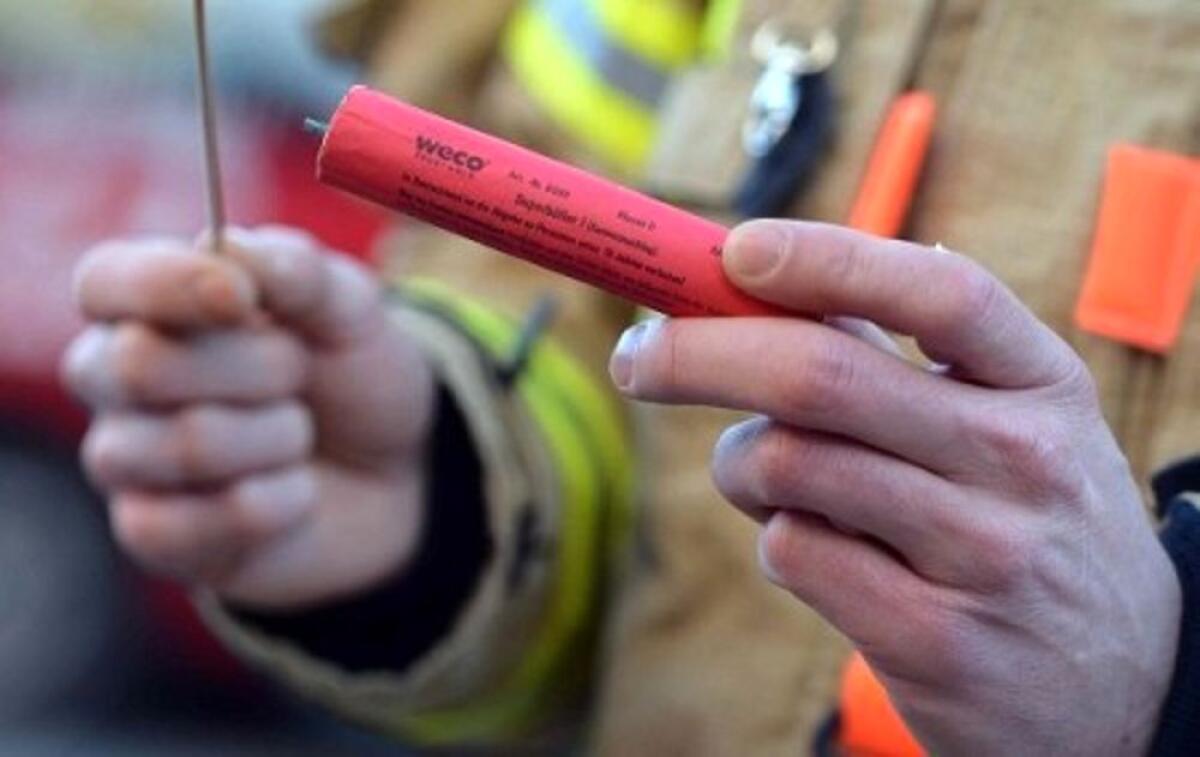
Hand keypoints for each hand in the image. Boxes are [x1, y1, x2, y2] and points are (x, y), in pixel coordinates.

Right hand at [63, 227, 436, 610]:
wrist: (391, 470)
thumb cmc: (351, 374)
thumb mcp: (350, 308)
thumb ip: (296, 270)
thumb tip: (227, 249)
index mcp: (149, 302)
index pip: (105, 282)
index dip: (168, 286)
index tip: (244, 298)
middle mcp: (115, 376)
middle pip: (140, 366)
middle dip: (258, 368)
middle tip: (299, 372)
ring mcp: (127, 458)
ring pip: (186, 445)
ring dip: (279, 437)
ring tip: (298, 432)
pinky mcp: (152, 534)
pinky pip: (192, 525)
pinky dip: (276, 503)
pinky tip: (293, 491)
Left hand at [609, 220, 1181, 754]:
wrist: (1126, 684)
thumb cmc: (1025, 520)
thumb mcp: (1007, 425)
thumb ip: (894, 364)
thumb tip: (747, 286)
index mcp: (1041, 382)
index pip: (940, 294)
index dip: (827, 259)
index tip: (735, 248)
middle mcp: (1021, 460)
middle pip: (822, 378)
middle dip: (700, 353)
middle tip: (639, 356)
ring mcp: (982, 555)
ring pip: (787, 466)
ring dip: (739, 463)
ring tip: (764, 477)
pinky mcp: (934, 640)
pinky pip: (792, 553)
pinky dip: (774, 537)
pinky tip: (816, 548)